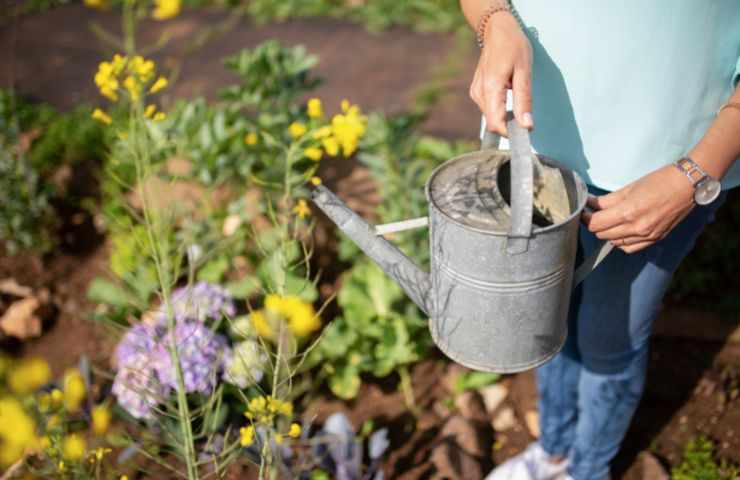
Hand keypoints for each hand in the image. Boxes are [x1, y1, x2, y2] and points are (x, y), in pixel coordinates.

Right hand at [469, 11, 532, 134]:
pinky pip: (488, 108)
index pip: (495, 123)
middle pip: (492, 122)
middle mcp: (479, 93)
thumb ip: (524, 100)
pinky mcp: (476, 91)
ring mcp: (475, 92)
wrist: (497, 31)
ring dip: (504, 117)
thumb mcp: (524, 72)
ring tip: (518, 102)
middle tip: (526, 118)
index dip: (510, 132)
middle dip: (509, 125)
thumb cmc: (513, 46)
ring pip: (490, 116)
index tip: (525, 131)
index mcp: (491, 88)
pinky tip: (508, 97)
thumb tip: (527, 125)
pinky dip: (499, 109)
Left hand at [582, 165, 695, 252]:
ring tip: (608, 221)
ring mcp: (646, 235)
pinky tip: (621, 231)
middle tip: (594, 214)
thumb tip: (590, 204)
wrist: (687, 186)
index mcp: (628, 212)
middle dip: (595, 224)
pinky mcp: (654, 239)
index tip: (583, 212)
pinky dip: (620, 242)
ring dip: (607, 233)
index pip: (596, 224)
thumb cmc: (660, 181)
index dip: (586, 218)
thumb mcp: (629, 188)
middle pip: (602, 234)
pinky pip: (629, 247)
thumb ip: (607, 200)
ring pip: (614, 242)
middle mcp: (637, 228)